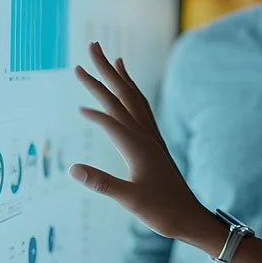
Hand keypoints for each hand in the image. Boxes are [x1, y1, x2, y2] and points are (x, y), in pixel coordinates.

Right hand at [69, 42, 218, 243]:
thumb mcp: (129, 200)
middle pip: (122, 95)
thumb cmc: (161, 210)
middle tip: (91, 47)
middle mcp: (145, 134)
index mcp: (137, 145)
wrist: (189, 216)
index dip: (93, 110)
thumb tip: (72, 169)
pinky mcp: (154, 142)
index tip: (77, 106)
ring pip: (133, 98)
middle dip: (105, 71)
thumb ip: (102, 184)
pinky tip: (129, 90)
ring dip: (121, 77)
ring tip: (113, 58)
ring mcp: (151, 136)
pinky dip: (133, 93)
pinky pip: (142, 108)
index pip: (110, 118)